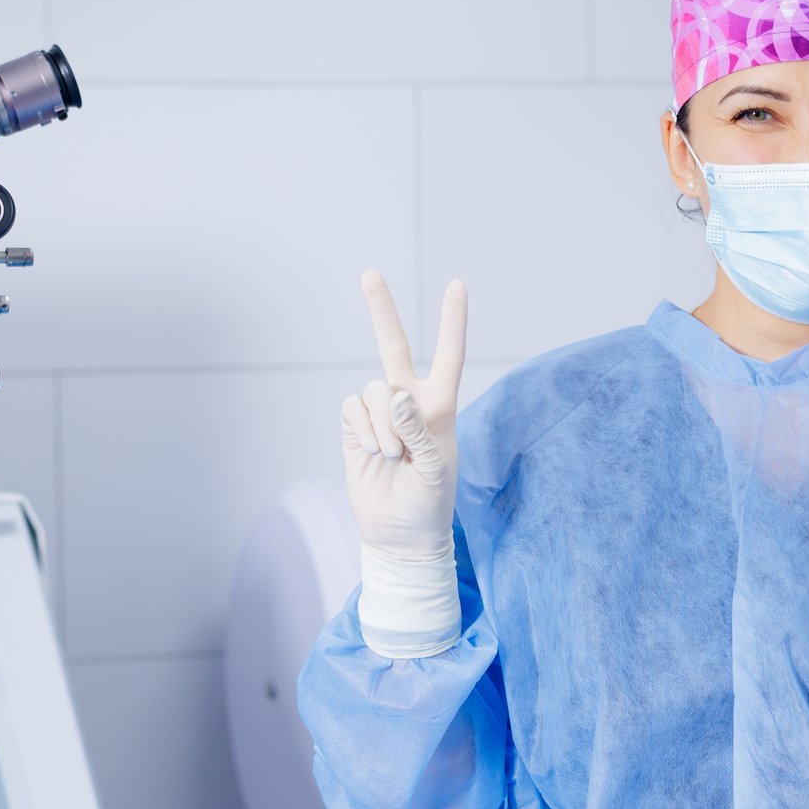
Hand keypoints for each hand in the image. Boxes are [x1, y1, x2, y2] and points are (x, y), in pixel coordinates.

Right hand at [339, 270, 467, 558]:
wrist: (399, 535)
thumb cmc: (429, 502)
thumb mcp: (435, 468)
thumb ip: (418, 429)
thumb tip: (396, 395)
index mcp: (439, 406)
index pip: (449, 355)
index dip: (452, 321)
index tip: (457, 284)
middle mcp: (408, 402)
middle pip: (392, 346)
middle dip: (381, 311)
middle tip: (369, 273)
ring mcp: (378, 414)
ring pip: (373, 391)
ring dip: (383, 426)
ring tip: (393, 457)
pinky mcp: (354, 428)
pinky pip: (352, 409)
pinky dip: (364, 431)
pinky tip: (374, 454)